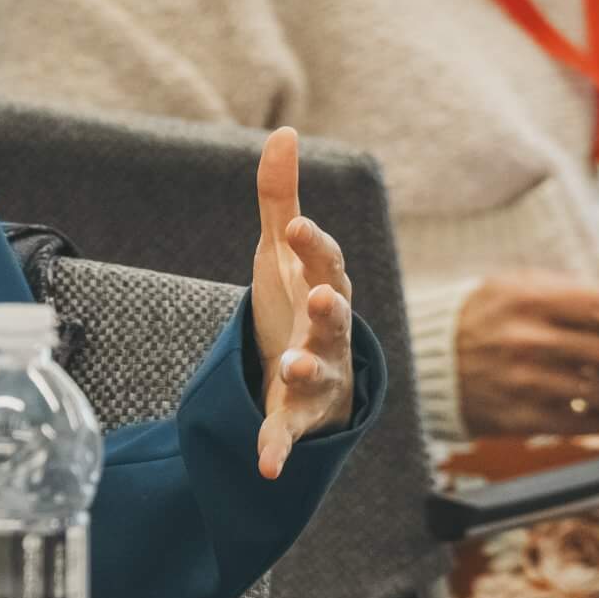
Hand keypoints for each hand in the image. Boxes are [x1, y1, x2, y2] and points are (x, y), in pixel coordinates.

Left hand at [250, 129, 356, 479]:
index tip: (293, 224)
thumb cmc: (297, 301)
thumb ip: (278, 194)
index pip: (324, 262)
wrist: (310, 375)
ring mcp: (318, 375)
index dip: (313, 245)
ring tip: (288, 367)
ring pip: (318, 373)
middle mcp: (329, 332)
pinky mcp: (298, 417)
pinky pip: (288, 433)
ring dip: (305, 370)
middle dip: (328, 307)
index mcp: (324, 287)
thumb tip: (283, 131)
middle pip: (334, 317)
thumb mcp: (281, 251)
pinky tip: (264, 466)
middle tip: (321, 296)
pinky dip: (277, 449)